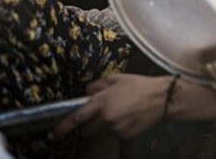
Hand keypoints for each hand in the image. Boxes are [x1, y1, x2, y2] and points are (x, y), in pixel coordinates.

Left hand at [54, 74, 170, 138]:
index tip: (54, 133)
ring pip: (102, 131)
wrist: (162, 98)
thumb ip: (97, 85)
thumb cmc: (138, 85)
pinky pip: (116, 133)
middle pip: (87, 130)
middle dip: (87, 126)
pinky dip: (119, 127)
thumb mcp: (116, 78)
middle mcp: (106, 118)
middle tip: (99, 116)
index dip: (63, 127)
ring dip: (105, 125)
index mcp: (101, 102)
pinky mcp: (125, 136)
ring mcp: (115, 129)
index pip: (76, 118)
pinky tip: (130, 117)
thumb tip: (86, 93)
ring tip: (122, 113)